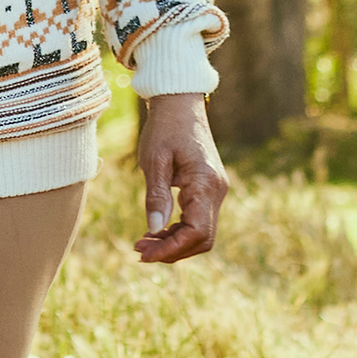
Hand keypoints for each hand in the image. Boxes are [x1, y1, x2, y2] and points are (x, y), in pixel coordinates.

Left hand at [134, 90, 227, 264]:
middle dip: (172, 250)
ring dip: (175, 243)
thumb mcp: (154, 160)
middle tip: (139, 251)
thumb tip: (153, 230)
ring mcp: (216, 191)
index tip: (144, 253)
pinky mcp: (209, 189)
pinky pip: (198, 220)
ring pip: (202, 233)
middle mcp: (217, 191)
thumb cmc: (165, 128)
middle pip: (203, 239)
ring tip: (143, 243)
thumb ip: (156, 195)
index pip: (197, 232)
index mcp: (205, 184)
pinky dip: (179, 231)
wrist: (180, 103)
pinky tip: (155, 231)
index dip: (172, 248)